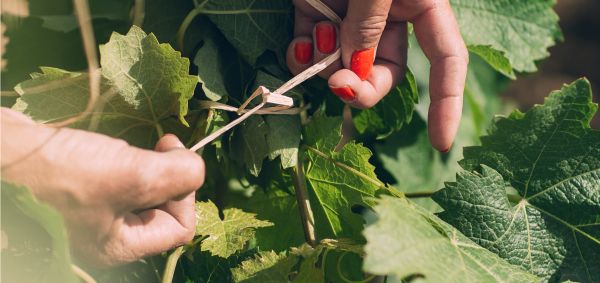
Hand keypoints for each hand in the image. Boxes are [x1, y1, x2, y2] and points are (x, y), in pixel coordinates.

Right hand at [1, 108, 204, 265]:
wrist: (2, 151)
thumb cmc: (61, 172)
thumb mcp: (132, 175)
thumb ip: (177, 175)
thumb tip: (197, 168)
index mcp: (120, 246)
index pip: (180, 227)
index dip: (186, 194)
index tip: (174, 157)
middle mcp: (108, 233)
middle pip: (163, 207)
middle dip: (168, 175)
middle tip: (163, 145)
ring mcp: (94, 211)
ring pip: (144, 190)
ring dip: (150, 164)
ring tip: (137, 146)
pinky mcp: (84, 187)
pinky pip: (122, 178)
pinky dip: (129, 159)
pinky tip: (116, 146)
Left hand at [286, 0, 467, 151]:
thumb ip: (370, 23)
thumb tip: (358, 72)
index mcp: (421, 1)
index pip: (446, 59)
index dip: (447, 101)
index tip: (441, 144)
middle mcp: (388, 11)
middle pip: (385, 69)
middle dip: (364, 87)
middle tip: (341, 87)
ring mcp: (348, 12)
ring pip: (344, 62)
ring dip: (326, 69)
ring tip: (310, 49)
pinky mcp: (314, 8)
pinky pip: (310, 45)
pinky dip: (301, 55)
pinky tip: (295, 49)